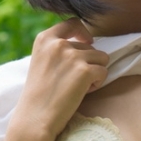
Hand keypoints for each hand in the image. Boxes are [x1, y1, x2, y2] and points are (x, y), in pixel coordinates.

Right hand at [10, 20, 108, 140]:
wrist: (35, 116)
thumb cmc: (39, 94)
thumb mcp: (42, 61)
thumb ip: (57, 50)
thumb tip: (86, 43)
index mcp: (45, 38)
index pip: (72, 23)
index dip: (84, 32)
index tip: (88, 41)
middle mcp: (59, 43)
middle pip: (91, 46)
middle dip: (88, 63)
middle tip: (74, 81)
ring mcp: (72, 56)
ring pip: (101, 58)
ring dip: (95, 73)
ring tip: (79, 86)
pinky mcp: (84, 70)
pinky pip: (104, 72)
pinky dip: (98, 83)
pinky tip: (83, 92)